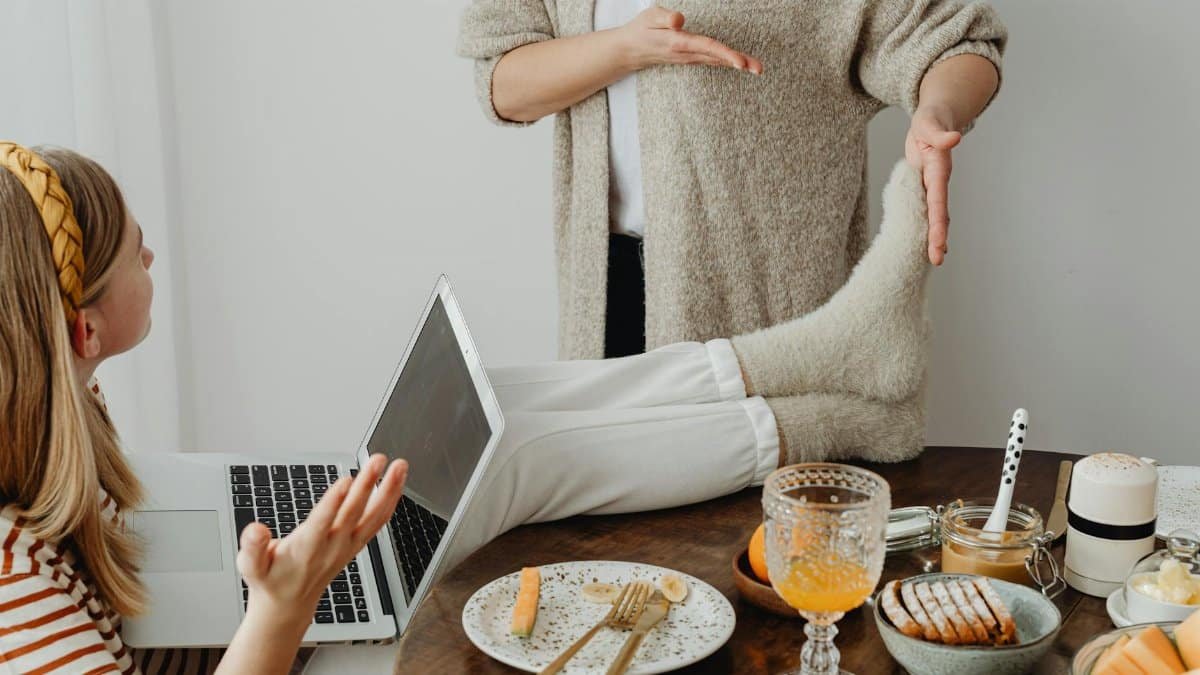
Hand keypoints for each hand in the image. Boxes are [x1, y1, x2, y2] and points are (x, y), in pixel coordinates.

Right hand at [237, 455, 407, 618]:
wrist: (289, 604)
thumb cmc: (270, 580)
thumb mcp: (251, 567)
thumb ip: (252, 547)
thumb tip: (255, 529)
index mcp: (306, 550)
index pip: (322, 524)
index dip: (333, 503)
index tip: (345, 481)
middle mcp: (332, 547)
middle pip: (353, 513)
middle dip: (366, 485)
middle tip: (376, 460)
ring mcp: (348, 546)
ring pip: (374, 517)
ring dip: (388, 490)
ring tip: (399, 466)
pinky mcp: (356, 543)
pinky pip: (378, 521)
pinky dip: (390, 501)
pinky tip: (397, 482)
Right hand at [619, 7, 762, 73]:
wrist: (630, 50)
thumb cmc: (641, 29)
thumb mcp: (649, 16)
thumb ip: (665, 17)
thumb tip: (679, 20)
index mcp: (679, 42)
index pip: (706, 47)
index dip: (724, 54)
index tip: (740, 62)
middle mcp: (687, 53)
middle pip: (717, 58)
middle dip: (739, 63)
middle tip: (759, 69)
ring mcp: (689, 58)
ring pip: (717, 61)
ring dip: (737, 64)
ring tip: (757, 68)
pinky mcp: (691, 58)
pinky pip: (712, 61)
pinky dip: (727, 62)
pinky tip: (740, 64)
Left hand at [905, 104, 961, 265]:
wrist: (935, 119)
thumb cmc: (930, 120)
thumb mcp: (929, 122)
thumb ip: (939, 133)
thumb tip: (954, 139)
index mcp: (938, 171)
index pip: (937, 202)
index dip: (937, 224)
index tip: (938, 243)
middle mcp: (937, 182)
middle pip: (939, 214)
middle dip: (938, 238)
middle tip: (937, 260)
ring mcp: (932, 186)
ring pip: (935, 215)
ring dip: (935, 236)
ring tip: (935, 259)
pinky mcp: (925, 186)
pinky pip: (928, 210)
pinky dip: (930, 226)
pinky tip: (929, 242)